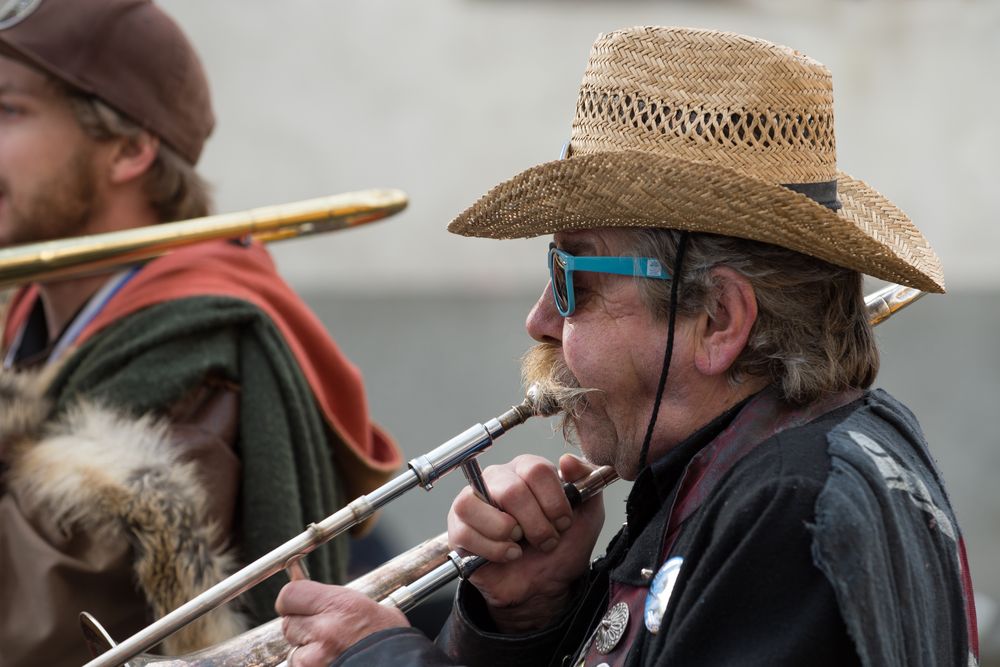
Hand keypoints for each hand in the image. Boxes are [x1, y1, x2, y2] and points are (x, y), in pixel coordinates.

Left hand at [276, 581, 407, 666]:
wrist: (400, 665)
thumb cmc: (388, 640)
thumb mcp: (366, 607)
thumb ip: (334, 600)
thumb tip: (310, 595)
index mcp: (340, 604)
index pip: (290, 595)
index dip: (291, 601)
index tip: (296, 605)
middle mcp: (324, 629)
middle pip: (288, 624)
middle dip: (300, 628)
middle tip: (320, 632)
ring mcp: (315, 657)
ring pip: (293, 650)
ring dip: (305, 651)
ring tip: (331, 652)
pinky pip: (299, 666)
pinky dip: (309, 665)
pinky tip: (331, 662)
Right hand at [447, 453, 603, 631]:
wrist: (545, 585)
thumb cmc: (562, 546)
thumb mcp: (587, 514)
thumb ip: (586, 480)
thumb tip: (568, 460)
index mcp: (526, 469)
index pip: (536, 470)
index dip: (554, 502)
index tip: (564, 523)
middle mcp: (497, 479)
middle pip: (511, 491)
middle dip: (535, 525)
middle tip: (545, 541)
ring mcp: (473, 502)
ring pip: (475, 503)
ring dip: (506, 533)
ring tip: (520, 545)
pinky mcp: (458, 529)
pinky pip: (464, 532)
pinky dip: (492, 550)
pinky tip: (507, 555)